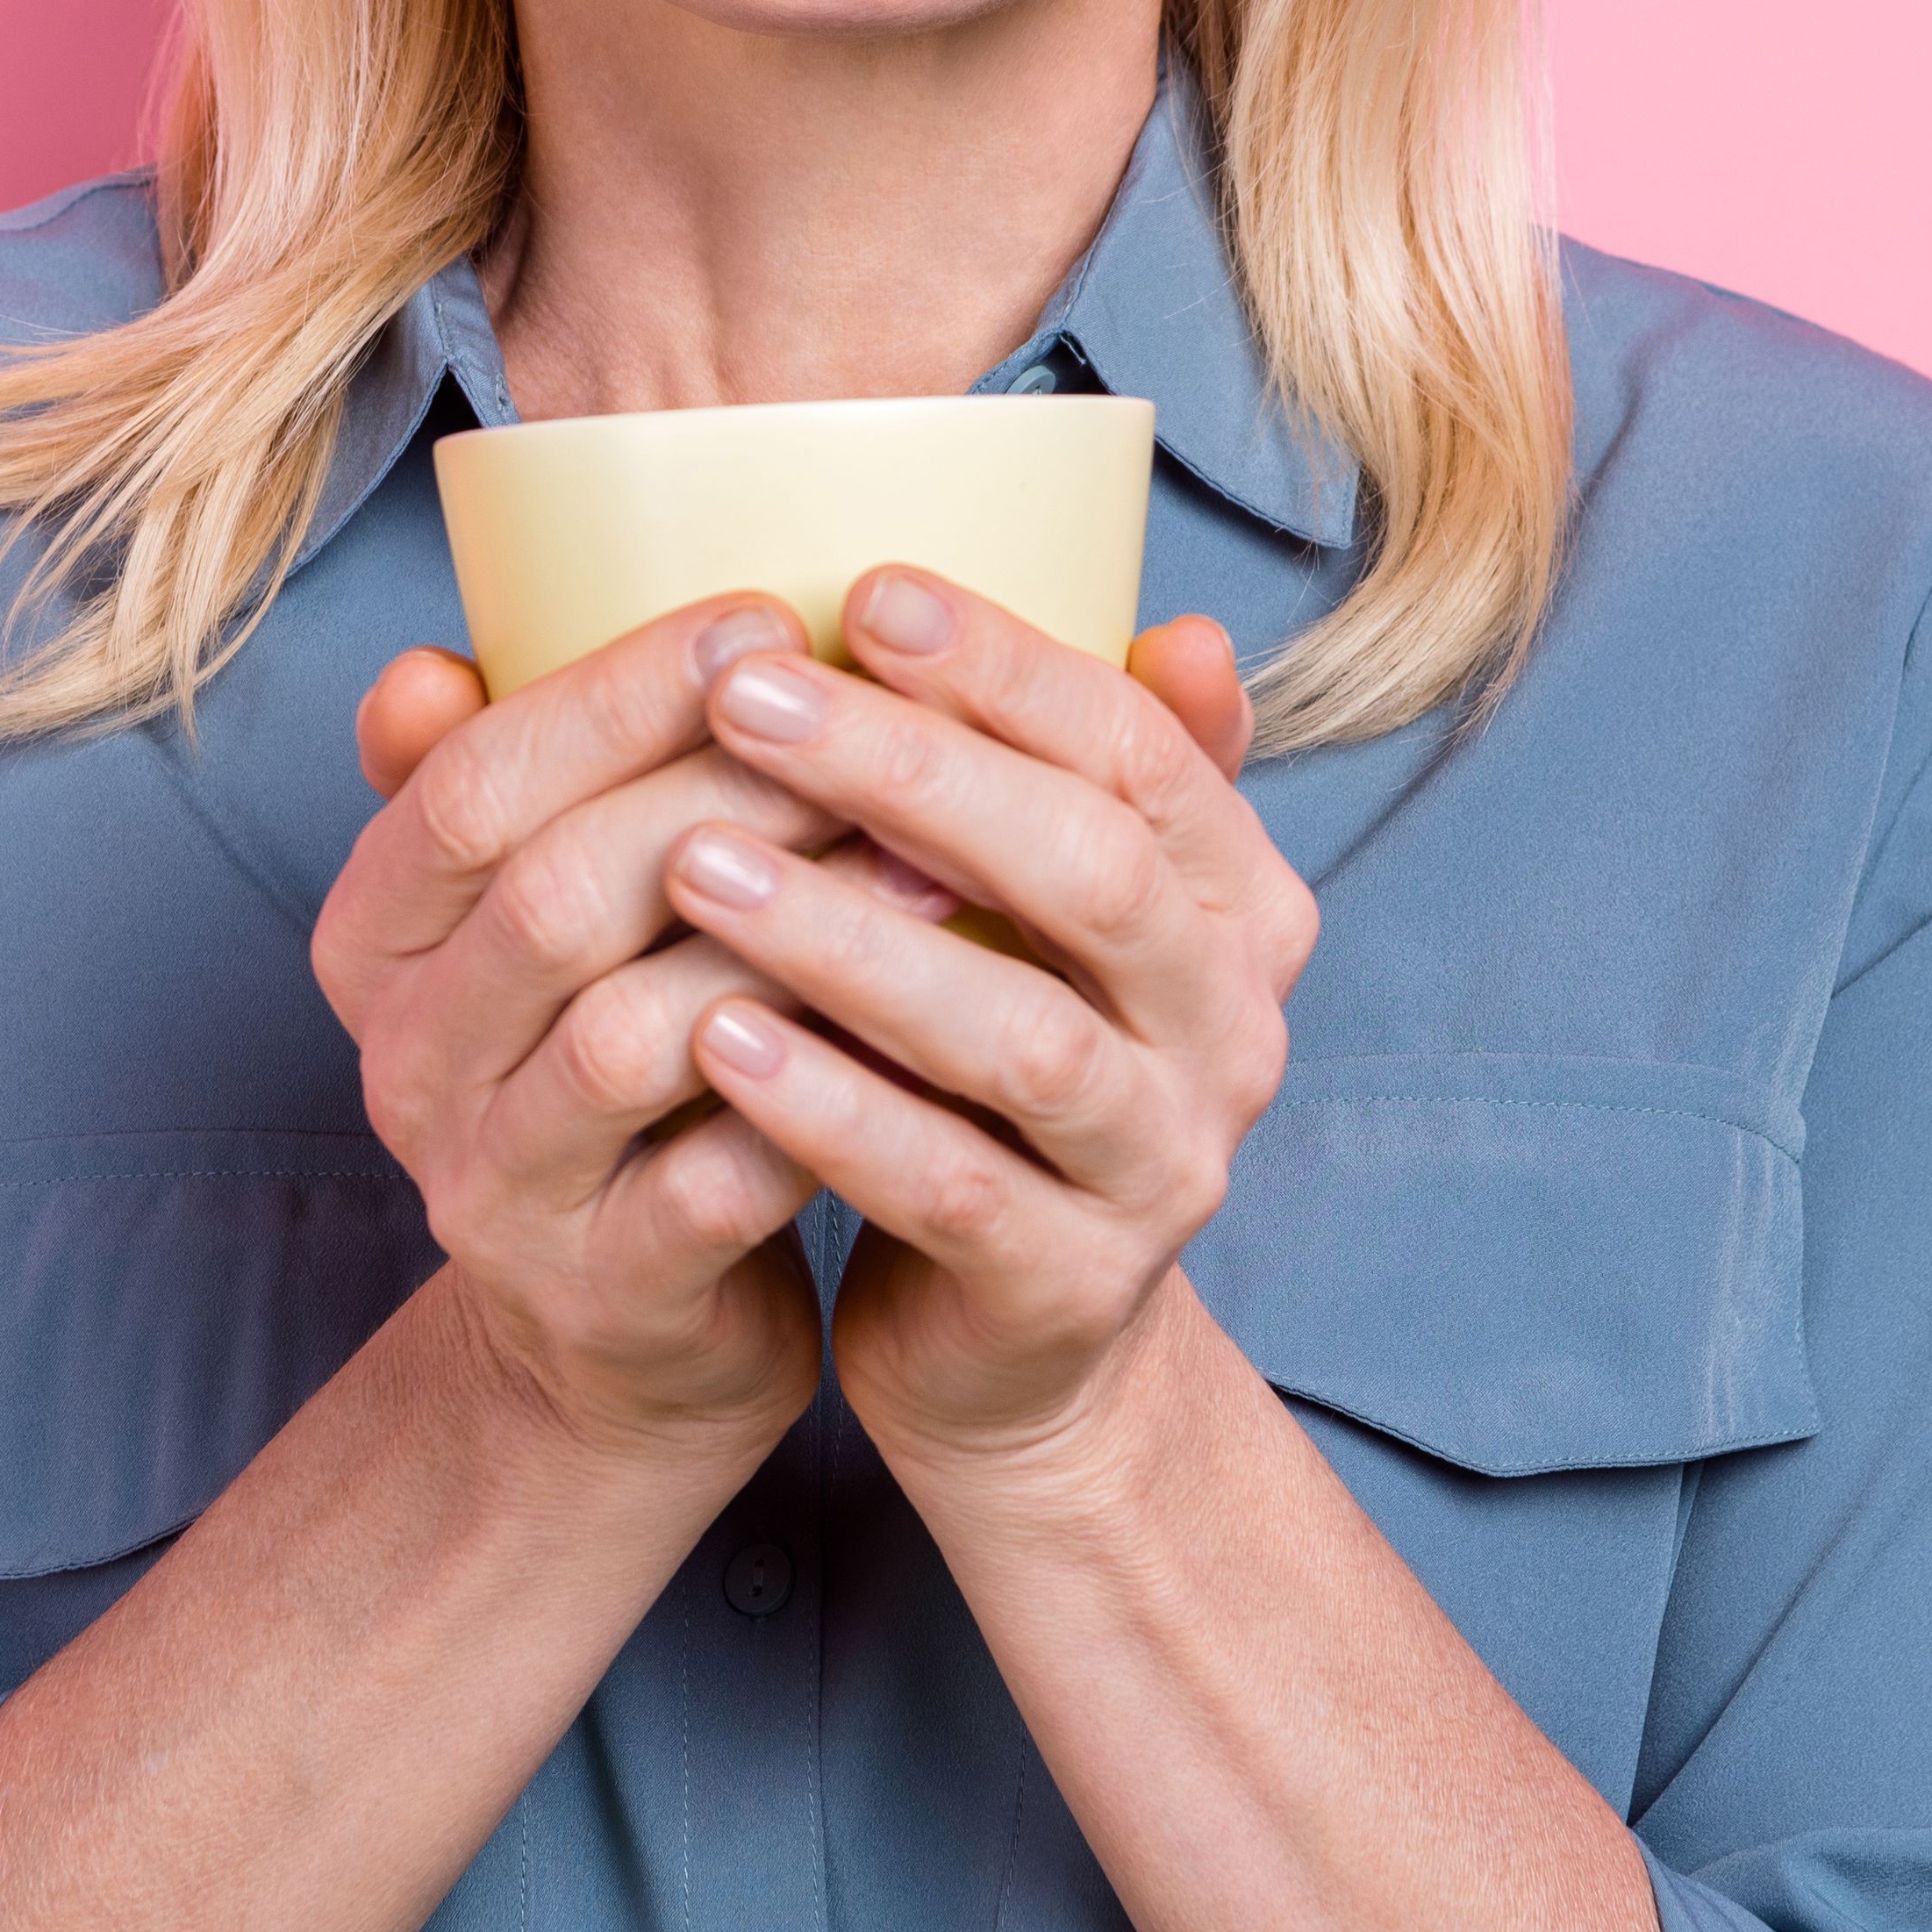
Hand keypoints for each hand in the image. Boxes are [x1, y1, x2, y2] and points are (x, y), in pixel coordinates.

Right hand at [314, 596, 905, 1470]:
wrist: (623, 1338)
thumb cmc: (617, 1074)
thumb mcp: (532, 924)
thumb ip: (509, 787)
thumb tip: (438, 654)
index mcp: (374, 943)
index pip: (470, 787)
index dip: (616, 693)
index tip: (768, 618)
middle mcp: (405, 1066)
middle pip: (553, 892)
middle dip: (729, 792)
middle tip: (881, 727)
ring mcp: (495, 1192)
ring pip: (633, 1032)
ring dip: (796, 935)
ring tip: (935, 862)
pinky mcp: (604, 1296)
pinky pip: (716, 1183)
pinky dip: (825, 1095)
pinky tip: (929, 1027)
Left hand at [653, 572, 1315, 1483]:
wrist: (1016, 1340)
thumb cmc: (997, 1068)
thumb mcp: (1052, 914)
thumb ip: (1081, 770)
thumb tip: (1180, 619)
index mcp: (1236, 904)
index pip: (1140, 752)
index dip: (1010, 666)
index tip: (862, 590)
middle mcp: (1232, 1029)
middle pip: (1091, 873)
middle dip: (916, 772)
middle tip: (744, 698)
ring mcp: (1165, 1166)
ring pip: (1021, 1036)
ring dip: (851, 941)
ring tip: (695, 866)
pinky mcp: (1071, 1286)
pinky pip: (949, 1186)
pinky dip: (831, 1109)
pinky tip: (714, 1041)